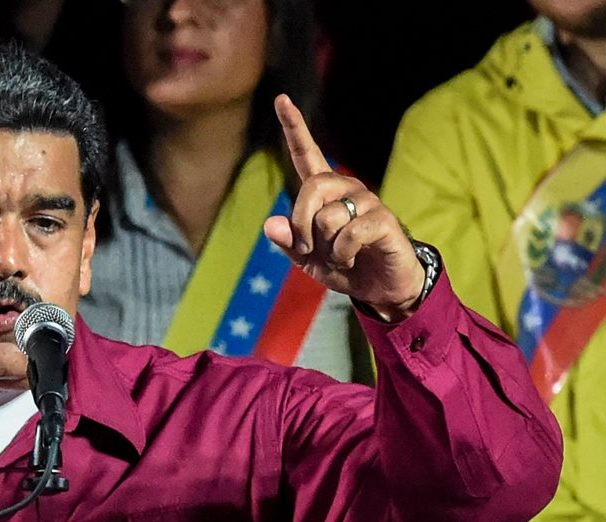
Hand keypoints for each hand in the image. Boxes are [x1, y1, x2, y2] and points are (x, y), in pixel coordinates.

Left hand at [263, 95, 424, 321]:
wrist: (380, 288)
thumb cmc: (344, 267)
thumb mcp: (307, 259)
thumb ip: (288, 242)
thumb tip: (271, 224)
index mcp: (324, 193)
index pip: (306, 154)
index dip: (294, 127)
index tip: (281, 99)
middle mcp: (346, 189)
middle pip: (311, 188)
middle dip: (302, 224)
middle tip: (310, 249)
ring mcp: (367, 201)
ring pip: (328, 217)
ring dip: (326, 248)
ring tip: (341, 256)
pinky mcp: (384, 220)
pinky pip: (349, 234)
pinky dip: (343, 255)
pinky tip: (354, 258)